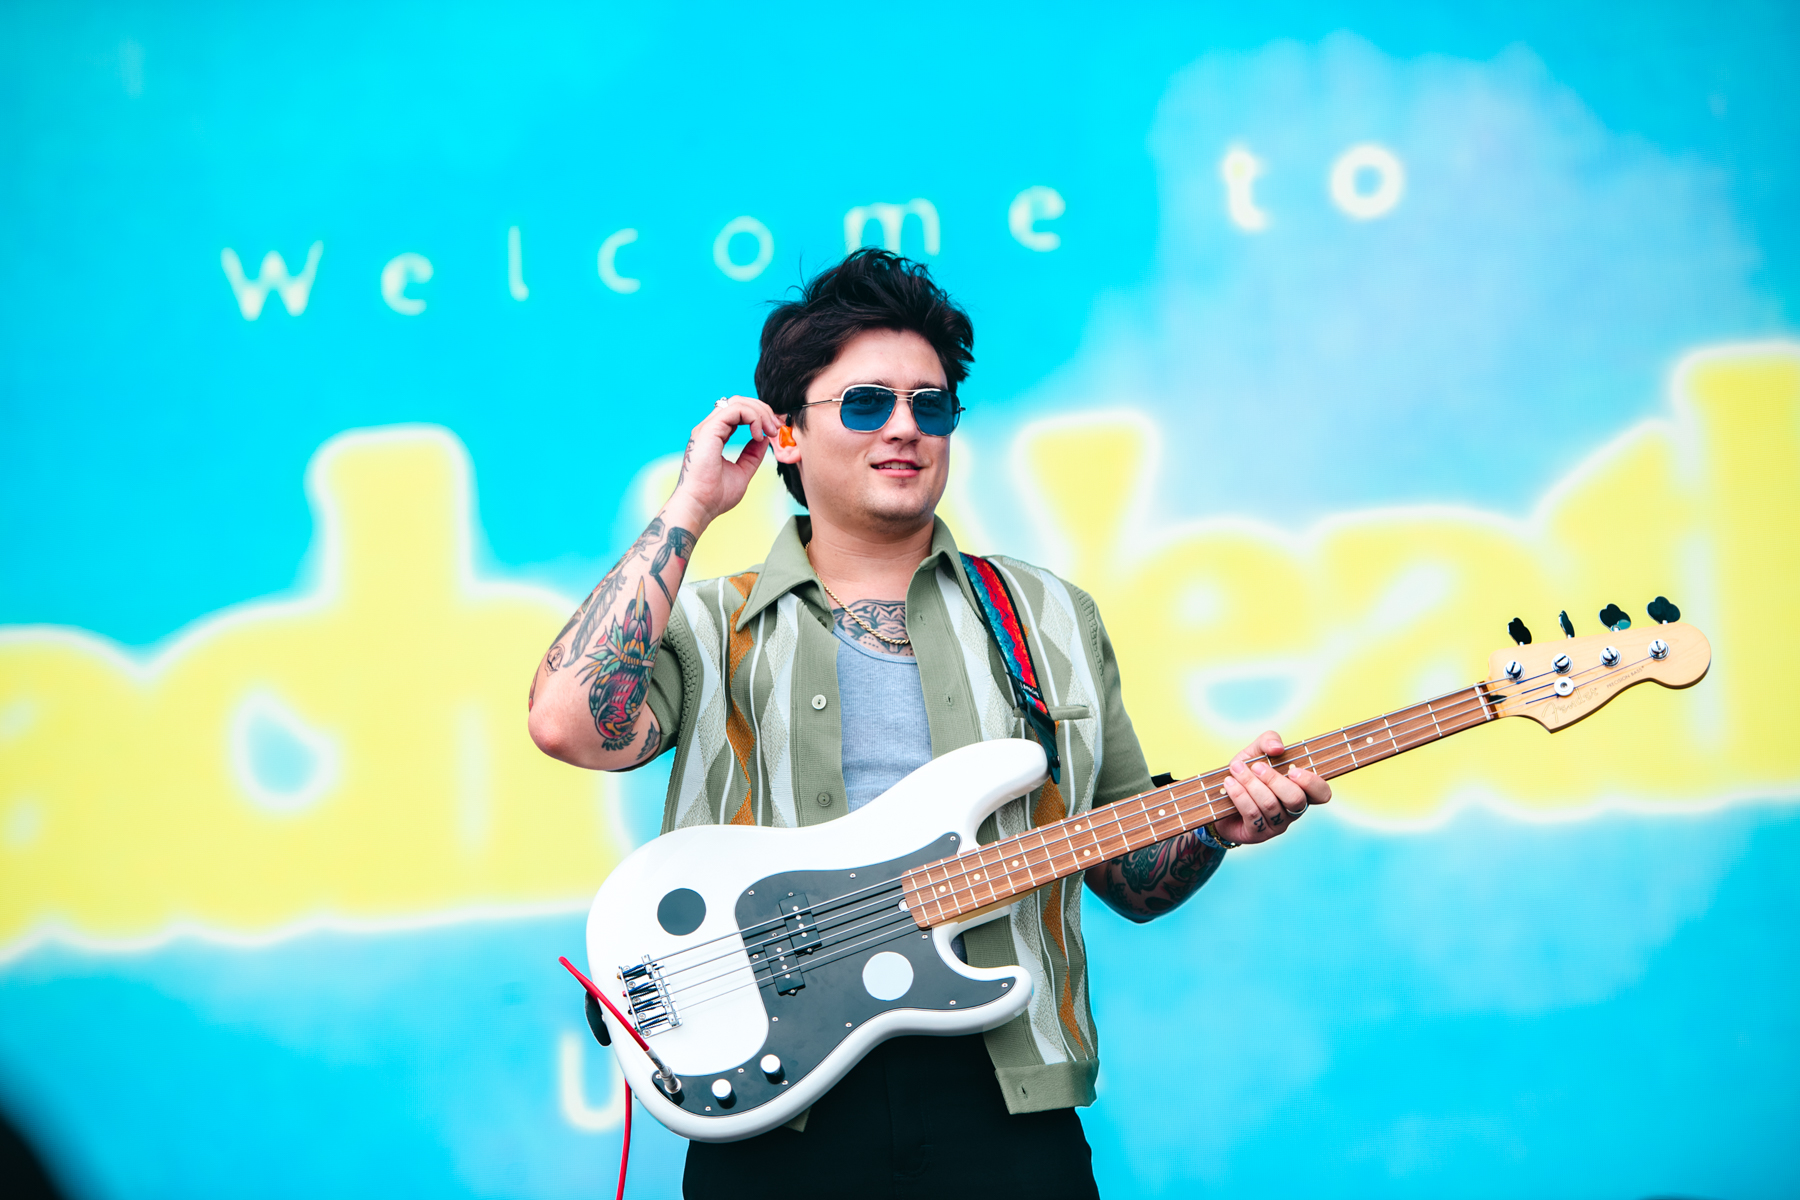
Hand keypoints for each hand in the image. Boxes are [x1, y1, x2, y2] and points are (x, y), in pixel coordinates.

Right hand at [668, 395, 782, 524]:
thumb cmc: (715, 496)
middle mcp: (709, 428)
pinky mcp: (709, 430)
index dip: (759, 417)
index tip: (775, 431)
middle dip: (763, 411)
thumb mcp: (742, 472)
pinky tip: (758, 435)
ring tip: (770, 431)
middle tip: (777, 428)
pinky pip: (735, 409)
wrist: (699, 506)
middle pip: (739, 402)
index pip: (738, 413)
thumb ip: (751, 455)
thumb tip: (764, 439)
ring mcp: (708, 427)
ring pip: (738, 402)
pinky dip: (753, 417)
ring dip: (760, 413)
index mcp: (714, 436)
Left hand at [1212, 730, 1331, 845]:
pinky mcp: (1258, 834)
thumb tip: (1278, 747)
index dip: (1312, 783)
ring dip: (1251, 783)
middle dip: (1274, 779)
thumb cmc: (1245, 774)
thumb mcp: (1255, 752)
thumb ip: (1268, 741)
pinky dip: (1240, 795)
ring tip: (1236, 770)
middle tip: (1256, 766)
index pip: (1322, 793)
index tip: (1293, 770)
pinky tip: (1230, 784)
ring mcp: (1277, 825)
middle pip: (1295, 799)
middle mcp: (1293, 810)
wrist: (1219, 799)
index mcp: (1300, 790)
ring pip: (1270, 805)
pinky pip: (1253, 814)